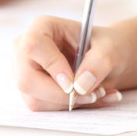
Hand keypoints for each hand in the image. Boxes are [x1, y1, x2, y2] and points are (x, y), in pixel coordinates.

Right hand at [13, 15, 129, 110]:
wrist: (107, 59)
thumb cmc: (105, 46)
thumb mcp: (111, 48)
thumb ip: (99, 62)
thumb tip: (80, 85)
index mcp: (42, 27)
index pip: (33, 47)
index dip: (52, 67)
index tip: (73, 84)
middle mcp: (26, 49)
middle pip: (27, 80)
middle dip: (61, 95)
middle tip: (92, 95)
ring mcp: (25, 72)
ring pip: (36, 99)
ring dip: (69, 103)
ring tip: (97, 93)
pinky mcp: (31, 92)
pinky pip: (44, 108)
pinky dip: (69, 107)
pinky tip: (88, 97)